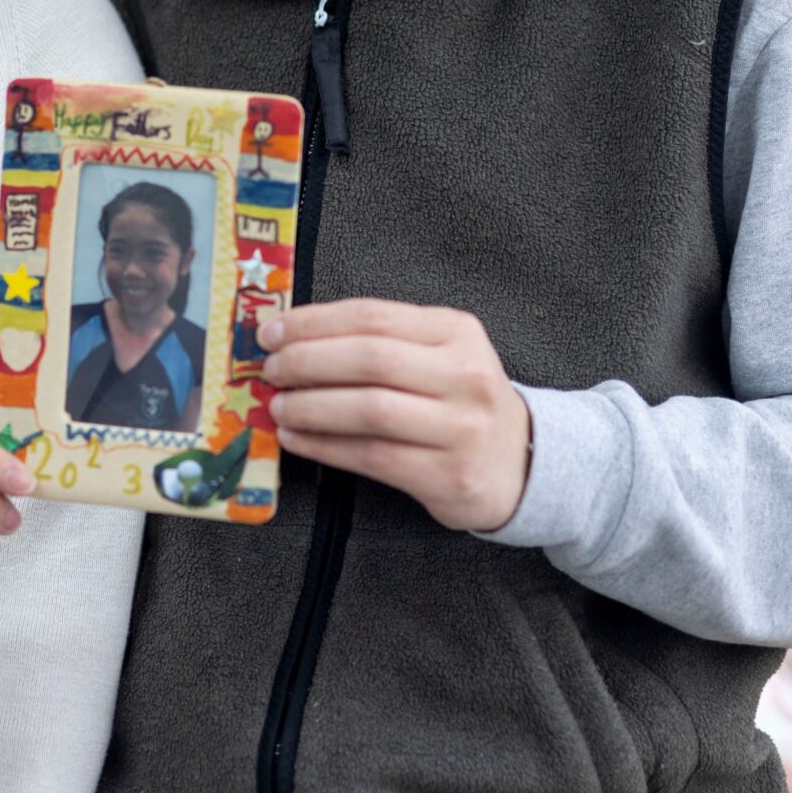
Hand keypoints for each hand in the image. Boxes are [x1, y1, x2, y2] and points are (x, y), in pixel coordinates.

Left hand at [260, 299, 532, 533]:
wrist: (521, 465)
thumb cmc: (459, 401)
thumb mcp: (439, 355)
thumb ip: (380, 341)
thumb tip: (294, 337)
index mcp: (457, 332)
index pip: (373, 316)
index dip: (314, 323)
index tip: (272, 333)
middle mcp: (465, 376)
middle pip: (370, 359)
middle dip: (307, 362)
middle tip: (270, 370)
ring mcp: (462, 428)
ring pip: (370, 411)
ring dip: (311, 407)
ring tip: (279, 407)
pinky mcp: (450, 475)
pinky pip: (373, 456)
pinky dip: (325, 447)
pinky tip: (297, 439)